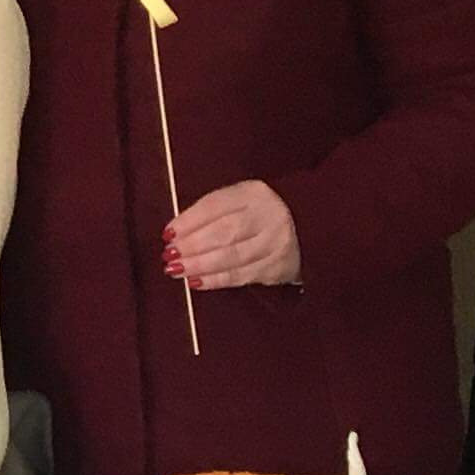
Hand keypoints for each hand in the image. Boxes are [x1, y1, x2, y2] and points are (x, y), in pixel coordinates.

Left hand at [165, 181, 301, 290]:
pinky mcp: (277, 267)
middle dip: (192, 246)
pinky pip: (242, 276)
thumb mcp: (239, 199)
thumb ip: (211, 211)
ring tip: (176, 270)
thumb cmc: (258, 213)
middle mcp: (267, 216)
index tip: (168, 233)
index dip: (189, 221)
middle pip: (224, 232)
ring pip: (232, 256)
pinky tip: (197, 281)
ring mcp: (275, 243)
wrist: (306, 227)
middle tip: (169, 255)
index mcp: (253, 193)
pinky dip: (216, 280)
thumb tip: (175, 233)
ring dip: (200, 265)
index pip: (215, 206)